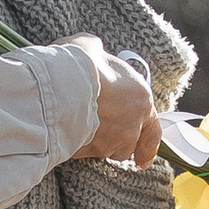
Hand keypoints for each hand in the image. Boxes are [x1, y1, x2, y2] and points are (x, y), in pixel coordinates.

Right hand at [66, 38, 161, 169]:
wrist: (56, 84)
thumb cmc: (79, 65)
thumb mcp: (92, 47)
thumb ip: (99, 55)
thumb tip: (92, 52)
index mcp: (141, 99)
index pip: (153, 130)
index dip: (148, 147)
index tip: (144, 160)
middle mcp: (130, 126)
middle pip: (127, 143)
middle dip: (115, 138)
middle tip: (99, 124)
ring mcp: (109, 142)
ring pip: (106, 150)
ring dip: (97, 143)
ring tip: (81, 125)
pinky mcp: (87, 152)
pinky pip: (84, 152)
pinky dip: (78, 144)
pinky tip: (67, 130)